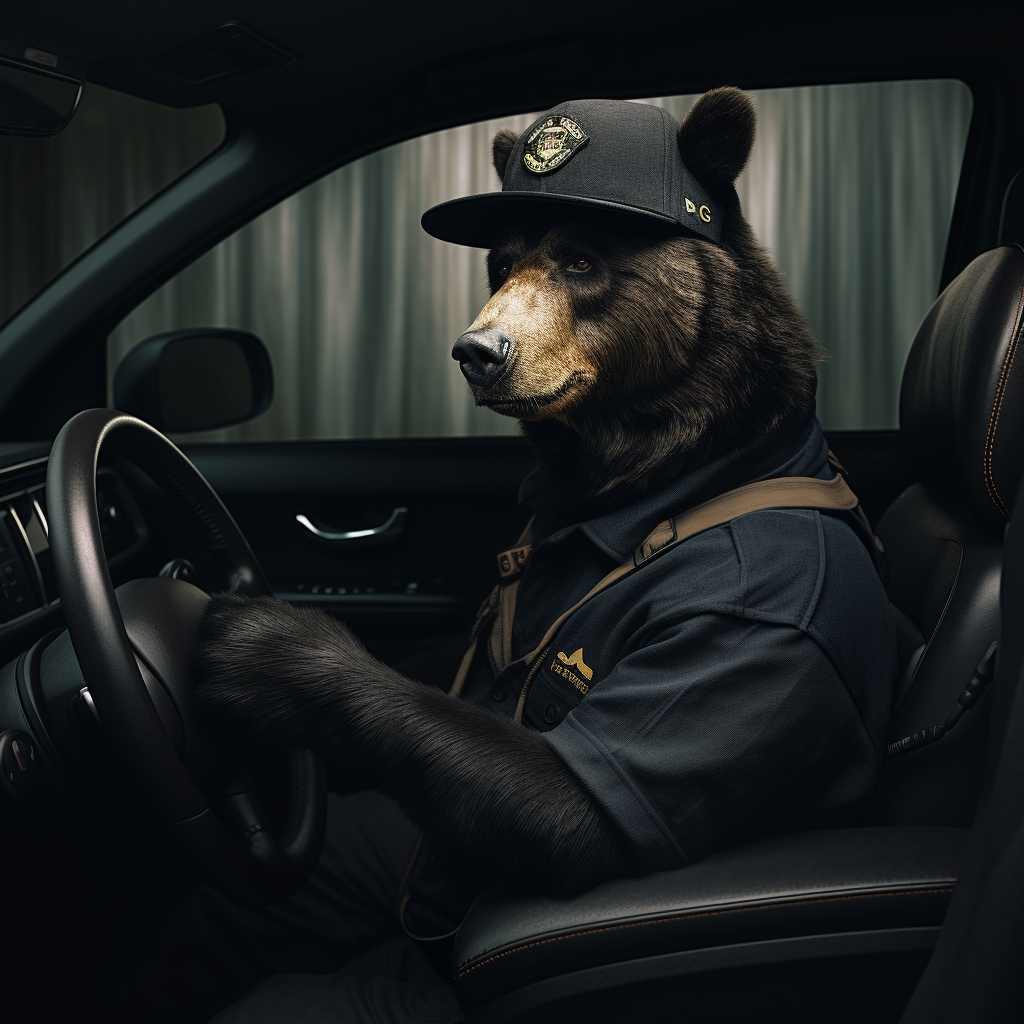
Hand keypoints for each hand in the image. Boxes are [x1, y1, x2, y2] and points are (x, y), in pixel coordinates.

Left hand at [194, 594, 364, 740]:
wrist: (343, 697)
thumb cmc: (336, 661)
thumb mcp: (312, 620)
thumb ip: (279, 616)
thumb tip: (272, 619)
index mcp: (253, 610)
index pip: (215, 610)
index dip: (225, 627)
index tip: (234, 640)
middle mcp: (231, 631)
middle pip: (205, 642)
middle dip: (222, 657)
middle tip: (247, 673)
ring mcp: (222, 664)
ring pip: (203, 672)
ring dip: (220, 683)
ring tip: (249, 694)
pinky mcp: (220, 696)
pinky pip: (205, 702)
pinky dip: (220, 709)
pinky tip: (245, 711)